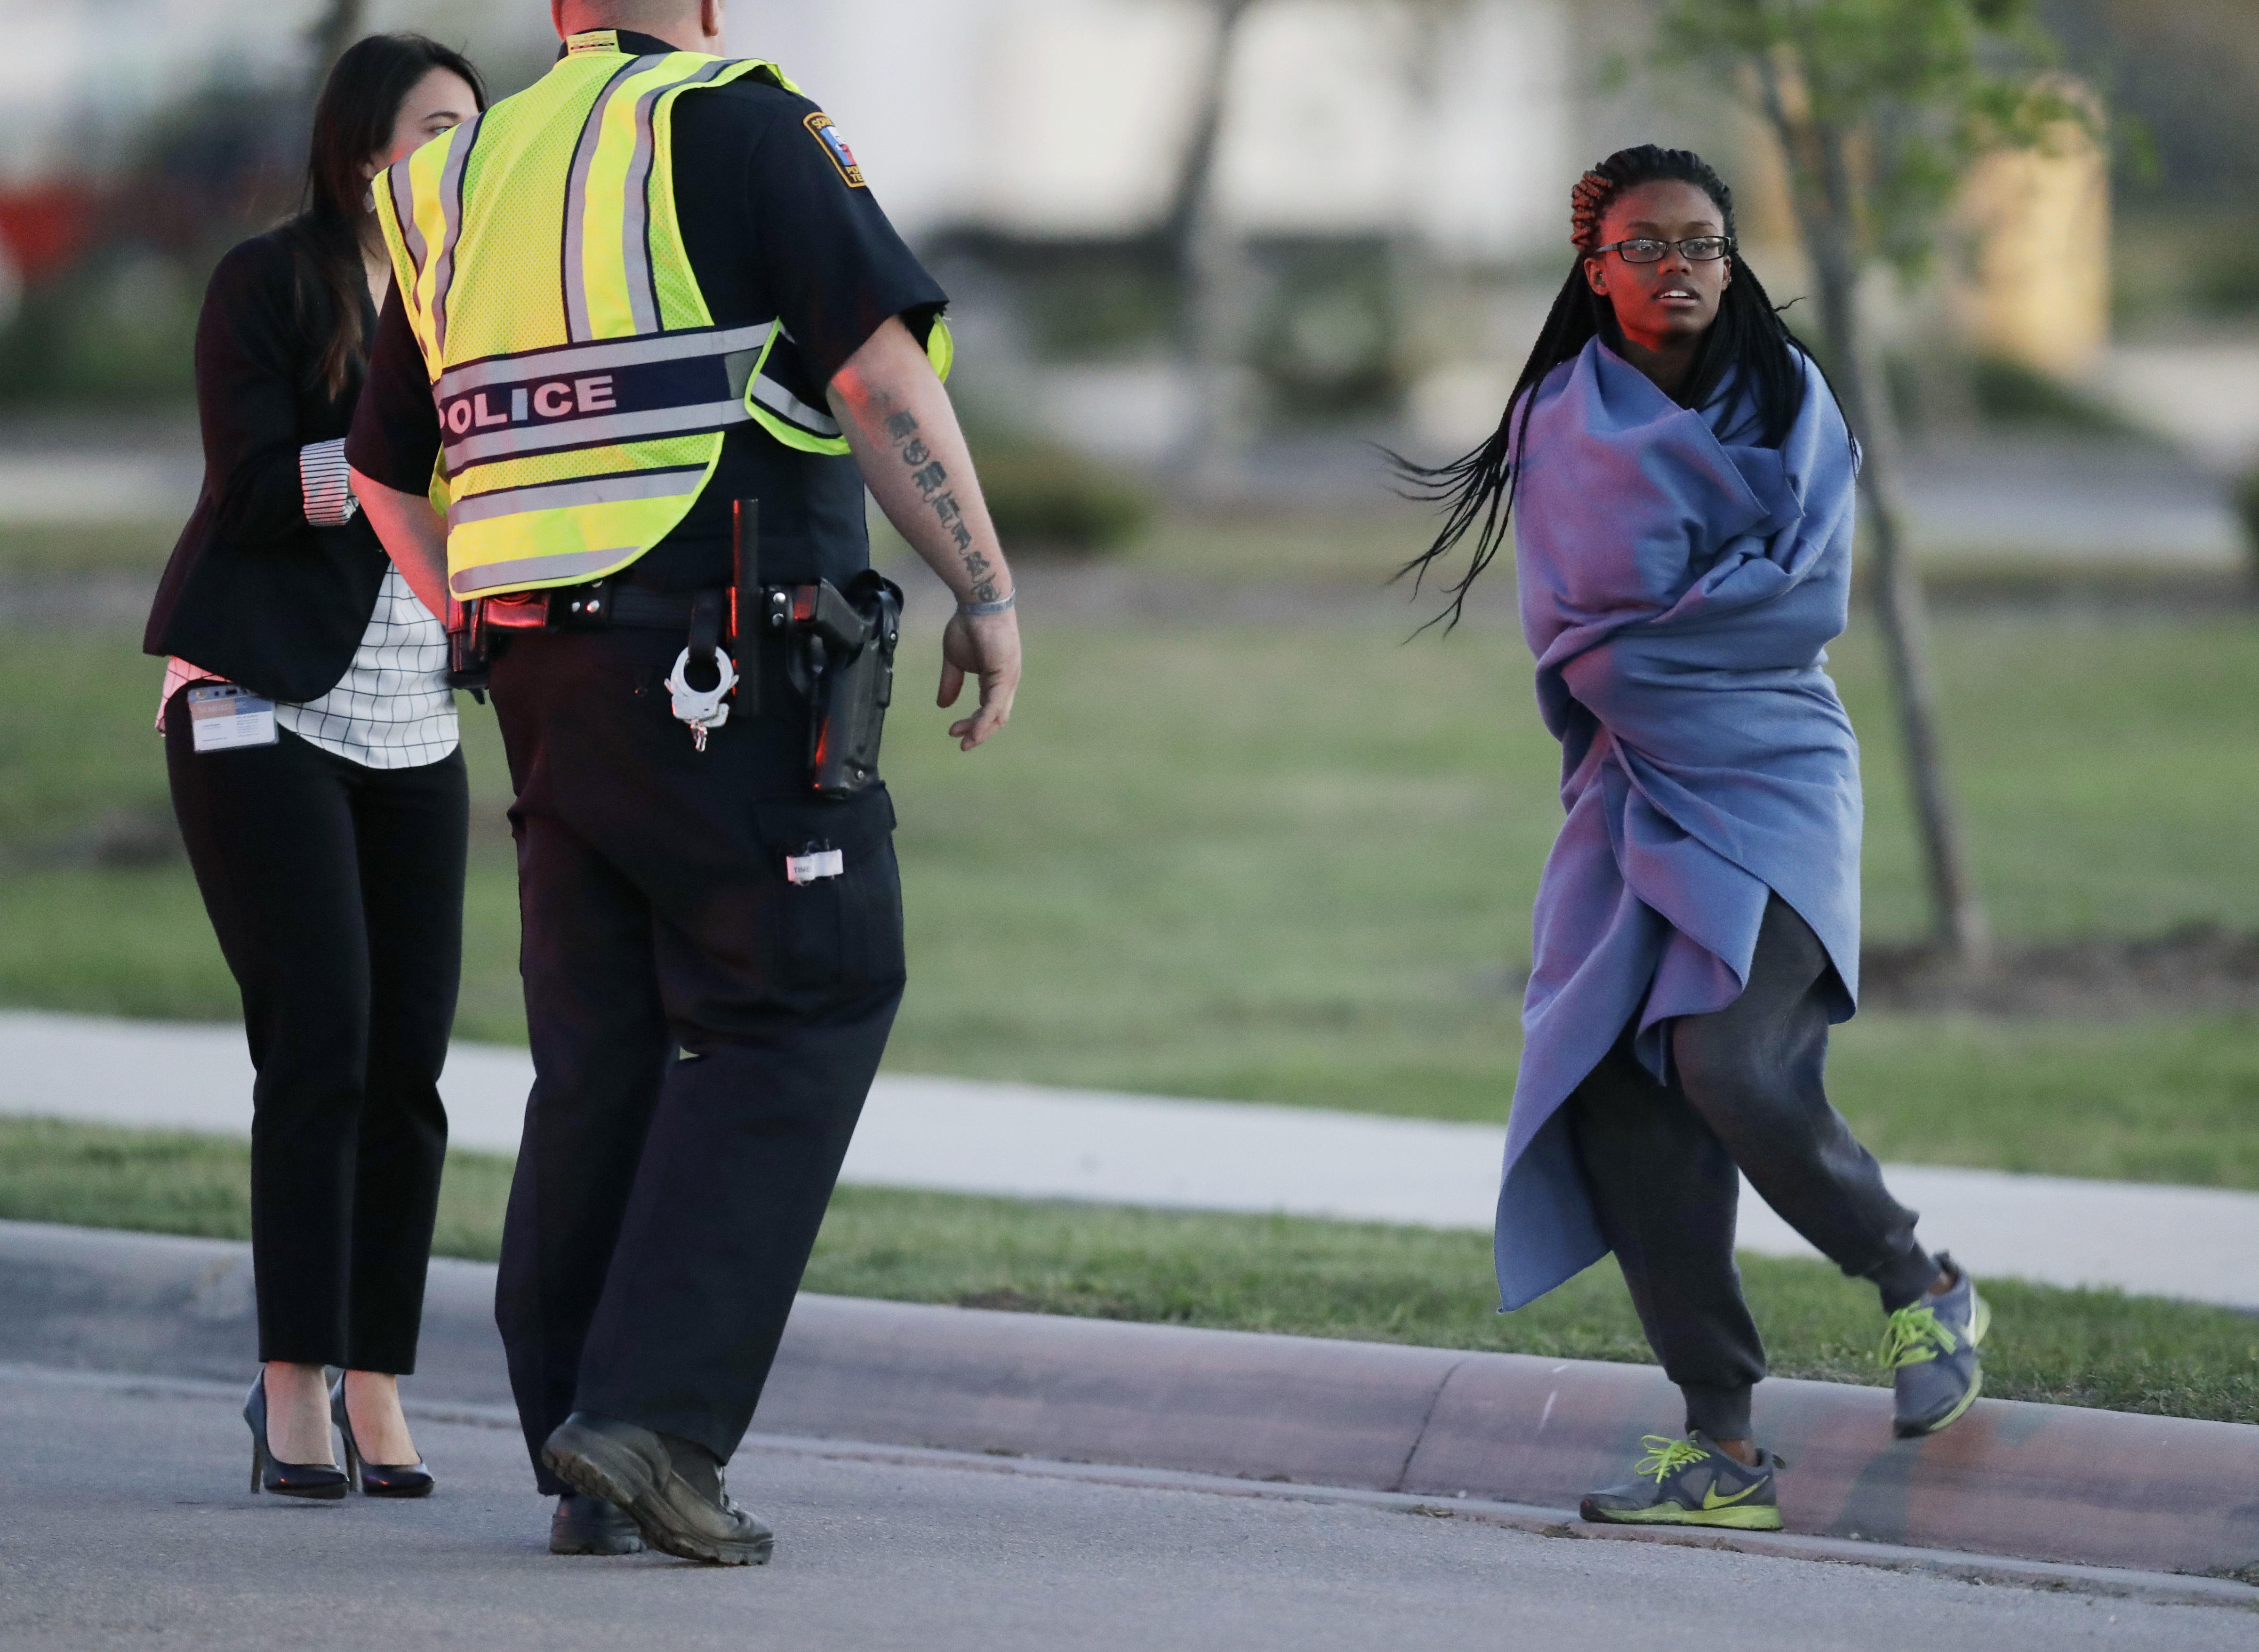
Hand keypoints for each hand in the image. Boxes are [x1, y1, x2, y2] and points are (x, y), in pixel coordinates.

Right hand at [937, 607, 1019, 750]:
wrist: (977, 602)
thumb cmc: (968, 625)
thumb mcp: (954, 660)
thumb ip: (951, 683)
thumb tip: (943, 705)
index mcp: (997, 679)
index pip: (989, 709)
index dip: (973, 723)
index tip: (953, 731)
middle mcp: (1007, 682)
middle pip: (997, 717)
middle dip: (978, 732)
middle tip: (961, 742)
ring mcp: (1008, 679)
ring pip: (998, 715)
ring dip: (981, 731)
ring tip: (966, 742)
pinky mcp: (1005, 674)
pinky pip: (995, 705)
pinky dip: (985, 720)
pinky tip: (975, 732)